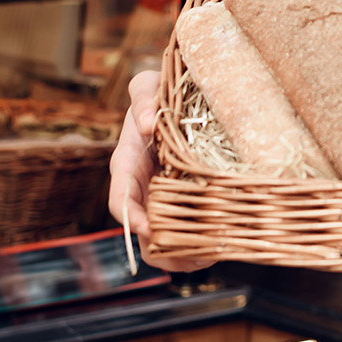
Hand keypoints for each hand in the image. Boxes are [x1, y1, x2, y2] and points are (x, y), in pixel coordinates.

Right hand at [107, 69, 215, 272]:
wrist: (178, 95)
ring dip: (184, 254)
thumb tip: (148, 124)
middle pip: (142, 233)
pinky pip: (186, 229)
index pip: (120, 199)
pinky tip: (222, 245)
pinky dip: (200, 242)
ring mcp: (162, 198)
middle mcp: (141, 188)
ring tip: (213, 256)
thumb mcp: (147, 85)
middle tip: (193, 256)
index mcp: (127, 164)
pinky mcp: (183, 200)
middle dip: (163, 250)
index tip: (148, 229)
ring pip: (164, 240)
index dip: (131, 218)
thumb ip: (143, 96)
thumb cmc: (159, 89)